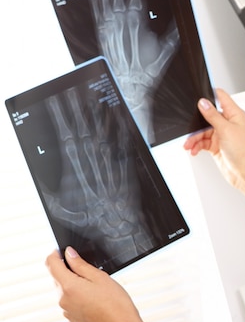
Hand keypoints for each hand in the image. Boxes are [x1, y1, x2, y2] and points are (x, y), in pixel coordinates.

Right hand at [43, 88, 151, 266]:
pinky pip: (123, 143)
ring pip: (102, 133)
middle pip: (82, 130)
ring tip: (92, 96)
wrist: (120, 229)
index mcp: (76, 171)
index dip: (59, 117)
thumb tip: (40, 181)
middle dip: (75, 109)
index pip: (65, 137)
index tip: (55, 101)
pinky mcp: (126, 166)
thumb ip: (50, 193)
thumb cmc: (93, 221)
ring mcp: (111, 163)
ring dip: (96, 114)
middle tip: (71, 92)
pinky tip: (118, 114)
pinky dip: (120, 128)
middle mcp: (93, 164)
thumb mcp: (62, 210)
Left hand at [46, 247, 144, 321]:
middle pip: (58, 278)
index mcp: (68, 286)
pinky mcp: (72, 320)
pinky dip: (78, 298)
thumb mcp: (100, 277)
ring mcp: (66, 312)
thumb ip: (80, 264)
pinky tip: (95, 300)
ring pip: (65, 291)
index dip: (55, 254)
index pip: (51, 264)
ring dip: (74, 285)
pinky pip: (70, 304)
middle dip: (69, 271)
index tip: (63, 251)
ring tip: (97, 288)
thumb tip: (68, 253)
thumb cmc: (116, 303)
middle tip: (90, 271)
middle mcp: (62, 300)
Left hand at [89, 0, 179, 144]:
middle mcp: (122, 24)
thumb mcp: (165, 51)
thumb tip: (178, 25)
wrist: (130, 86)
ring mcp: (110, 29)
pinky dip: (96, 1)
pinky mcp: (103, 35)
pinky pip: (98, 13)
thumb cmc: (146, 72)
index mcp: (138, 25)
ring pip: (108, 1)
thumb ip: (172, 35)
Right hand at [183, 89, 244, 190]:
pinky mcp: (217, 146)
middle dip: (196, 124)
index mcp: (235, 114)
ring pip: (203, 131)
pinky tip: (194, 150)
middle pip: (207, 116)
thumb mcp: (226, 129)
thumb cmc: (244, 152)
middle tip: (188, 130)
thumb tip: (203, 102)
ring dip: (194, 138)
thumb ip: (212, 115)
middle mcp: (228, 123)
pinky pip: (203, 142)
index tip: (197, 97)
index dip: (209, 95)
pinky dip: (197, 146)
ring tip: (189, 145)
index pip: (221, 97)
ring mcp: (222, 135)